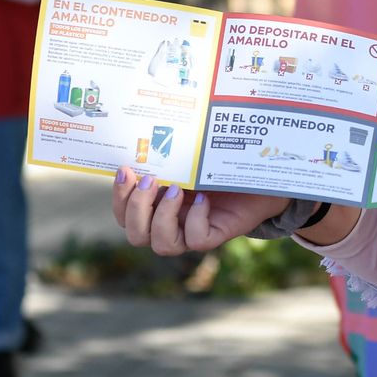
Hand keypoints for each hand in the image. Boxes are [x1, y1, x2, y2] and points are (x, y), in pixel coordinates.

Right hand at [111, 166, 288, 254]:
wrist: (257, 170)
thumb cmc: (218, 160)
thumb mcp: (189, 155)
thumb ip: (165, 153)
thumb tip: (143, 131)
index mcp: (156, 204)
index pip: (124, 213)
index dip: (119, 197)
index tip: (125, 169)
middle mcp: (170, 222)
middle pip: (136, 235)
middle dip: (136, 209)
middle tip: (150, 179)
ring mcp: (191, 232)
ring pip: (162, 245)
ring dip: (163, 217)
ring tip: (177, 189)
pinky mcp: (215, 235)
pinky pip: (196, 240)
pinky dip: (196, 220)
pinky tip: (204, 199)